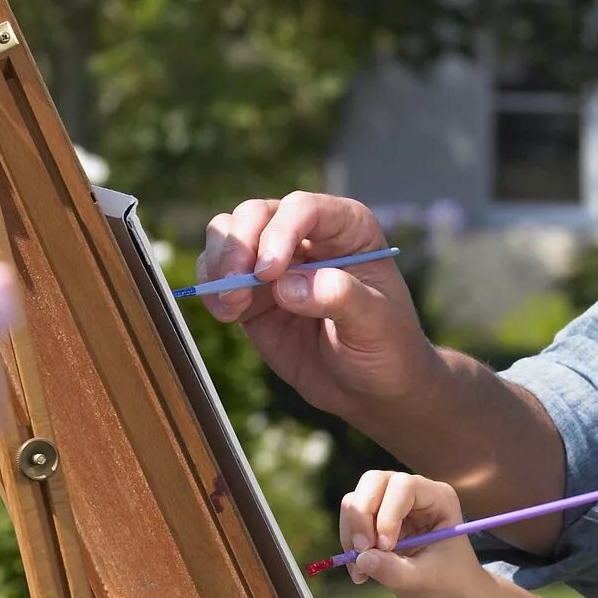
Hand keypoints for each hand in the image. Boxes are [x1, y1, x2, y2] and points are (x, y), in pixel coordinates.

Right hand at [197, 193, 437, 420]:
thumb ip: (339, 297)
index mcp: (347, 228)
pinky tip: (226, 314)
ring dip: (219, 264)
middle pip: (256, 214)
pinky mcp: (251, 293)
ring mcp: (275, 262)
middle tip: (235, 286)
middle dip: (238, 245)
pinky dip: (211, 288)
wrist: (371, 389)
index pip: (304, 208)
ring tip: (231, 304)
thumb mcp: (376, 324)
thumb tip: (286, 286)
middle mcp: (307, 235)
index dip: (281, 232)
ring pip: (228, 235)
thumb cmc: (387, 347)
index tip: (269, 273)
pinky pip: (217, 274)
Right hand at [339, 469, 494, 597]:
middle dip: (361, 516)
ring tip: (361, 569)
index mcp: (438, 498)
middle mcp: (414, 493)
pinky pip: (352, 520)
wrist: (451, 593)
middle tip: (362, 551)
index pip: (403, 486)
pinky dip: (349, 544)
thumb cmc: (449, 582)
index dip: (388, 513)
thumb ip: (395, 571)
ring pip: (357, 499)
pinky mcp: (378, 518)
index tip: (385, 547)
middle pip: (374, 482)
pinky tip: (360, 571)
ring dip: (352, 533)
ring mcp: (393, 503)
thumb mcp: (425, 580)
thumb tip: (362, 559)